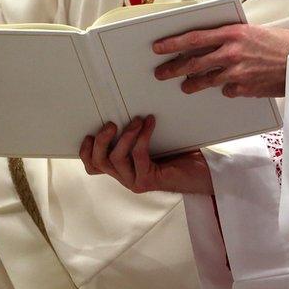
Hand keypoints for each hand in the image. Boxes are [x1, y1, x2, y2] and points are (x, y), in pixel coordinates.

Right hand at [79, 116, 214, 194]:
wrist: (203, 174)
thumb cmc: (179, 155)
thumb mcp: (152, 142)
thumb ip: (135, 134)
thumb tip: (128, 107)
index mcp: (123, 169)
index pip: (93, 166)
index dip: (85, 152)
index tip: (88, 133)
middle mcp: (126, 178)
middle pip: (99, 162)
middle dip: (101, 140)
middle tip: (111, 124)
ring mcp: (135, 182)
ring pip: (116, 159)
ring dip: (125, 136)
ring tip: (136, 120)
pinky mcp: (148, 181)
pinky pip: (138, 156)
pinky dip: (143, 136)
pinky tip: (149, 123)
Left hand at [153, 23, 288, 97]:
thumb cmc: (283, 44)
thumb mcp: (255, 31)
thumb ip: (233, 37)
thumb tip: (214, 42)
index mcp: (233, 32)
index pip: (193, 38)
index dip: (172, 43)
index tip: (158, 47)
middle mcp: (232, 52)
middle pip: (193, 62)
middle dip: (173, 68)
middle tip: (161, 73)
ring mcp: (237, 72)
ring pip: (205, 80)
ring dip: (192, 84)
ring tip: (185, 86)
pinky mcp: (244, 89)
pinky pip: (227, 90)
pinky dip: (225, 89)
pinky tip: (227, 87)